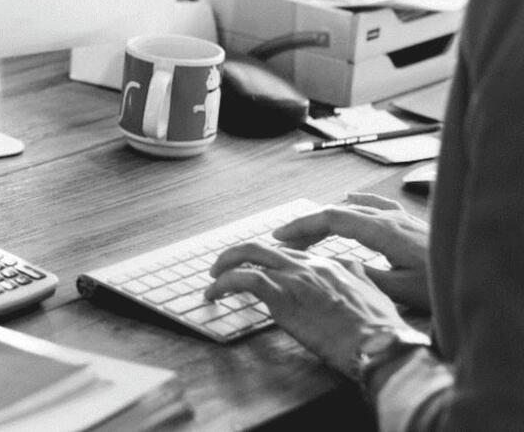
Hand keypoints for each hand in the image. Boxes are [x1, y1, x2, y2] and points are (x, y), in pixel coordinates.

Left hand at [205, 243, 407, 376]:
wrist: (378, 344)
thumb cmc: (379, 330)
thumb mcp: (374, 294)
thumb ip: (357, 278)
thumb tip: (351, 270)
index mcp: (329, 264)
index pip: (288, 253)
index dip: (267, 260)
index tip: (254, 269)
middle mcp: (308, 264)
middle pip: (262, 247)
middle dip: (237, 254)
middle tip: (221, 267)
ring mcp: (294, 277)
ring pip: (248, 255)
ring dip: (224, 266)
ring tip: (213, 280)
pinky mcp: (282, 294)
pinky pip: (243, 278)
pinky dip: (223, 283)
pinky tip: (214, 294)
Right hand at [273, 193, 430, 311]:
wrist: (474, 271)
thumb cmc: (439, 284)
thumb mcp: (398, 288)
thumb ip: (361, 275)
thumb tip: (331, 269)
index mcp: (381, 230)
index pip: (331, 219)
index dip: (302, 226)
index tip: (280, 236)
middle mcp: (387, 218)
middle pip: (337, 212)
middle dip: (307, 225)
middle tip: (284, 241)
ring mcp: (399, 217)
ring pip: (352, 209)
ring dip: (327, 219)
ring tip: (308, 234)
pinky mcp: (408, 223)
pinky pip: (373, 205)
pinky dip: (354, 204)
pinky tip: (350, 200)